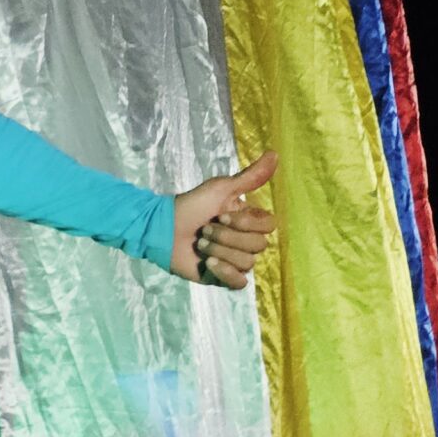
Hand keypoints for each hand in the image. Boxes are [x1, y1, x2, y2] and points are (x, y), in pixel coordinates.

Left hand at [170, 151, 278, 288]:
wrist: (162, 228)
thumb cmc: (190, 205)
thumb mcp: (221, 188)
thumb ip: (250, 177)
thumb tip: (275, 153)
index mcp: (249, 221)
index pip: (268, 226)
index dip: (246, 223)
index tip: (222, 215)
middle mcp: (246, 241)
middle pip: (258, 246)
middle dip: (227, 237)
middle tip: (205, 230)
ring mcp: (235, 261)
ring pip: (247, 262)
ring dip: (219, 250)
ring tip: (200, 244)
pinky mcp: (222, 278)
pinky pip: (239, 282)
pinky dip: (224, 272)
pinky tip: (208, 263)